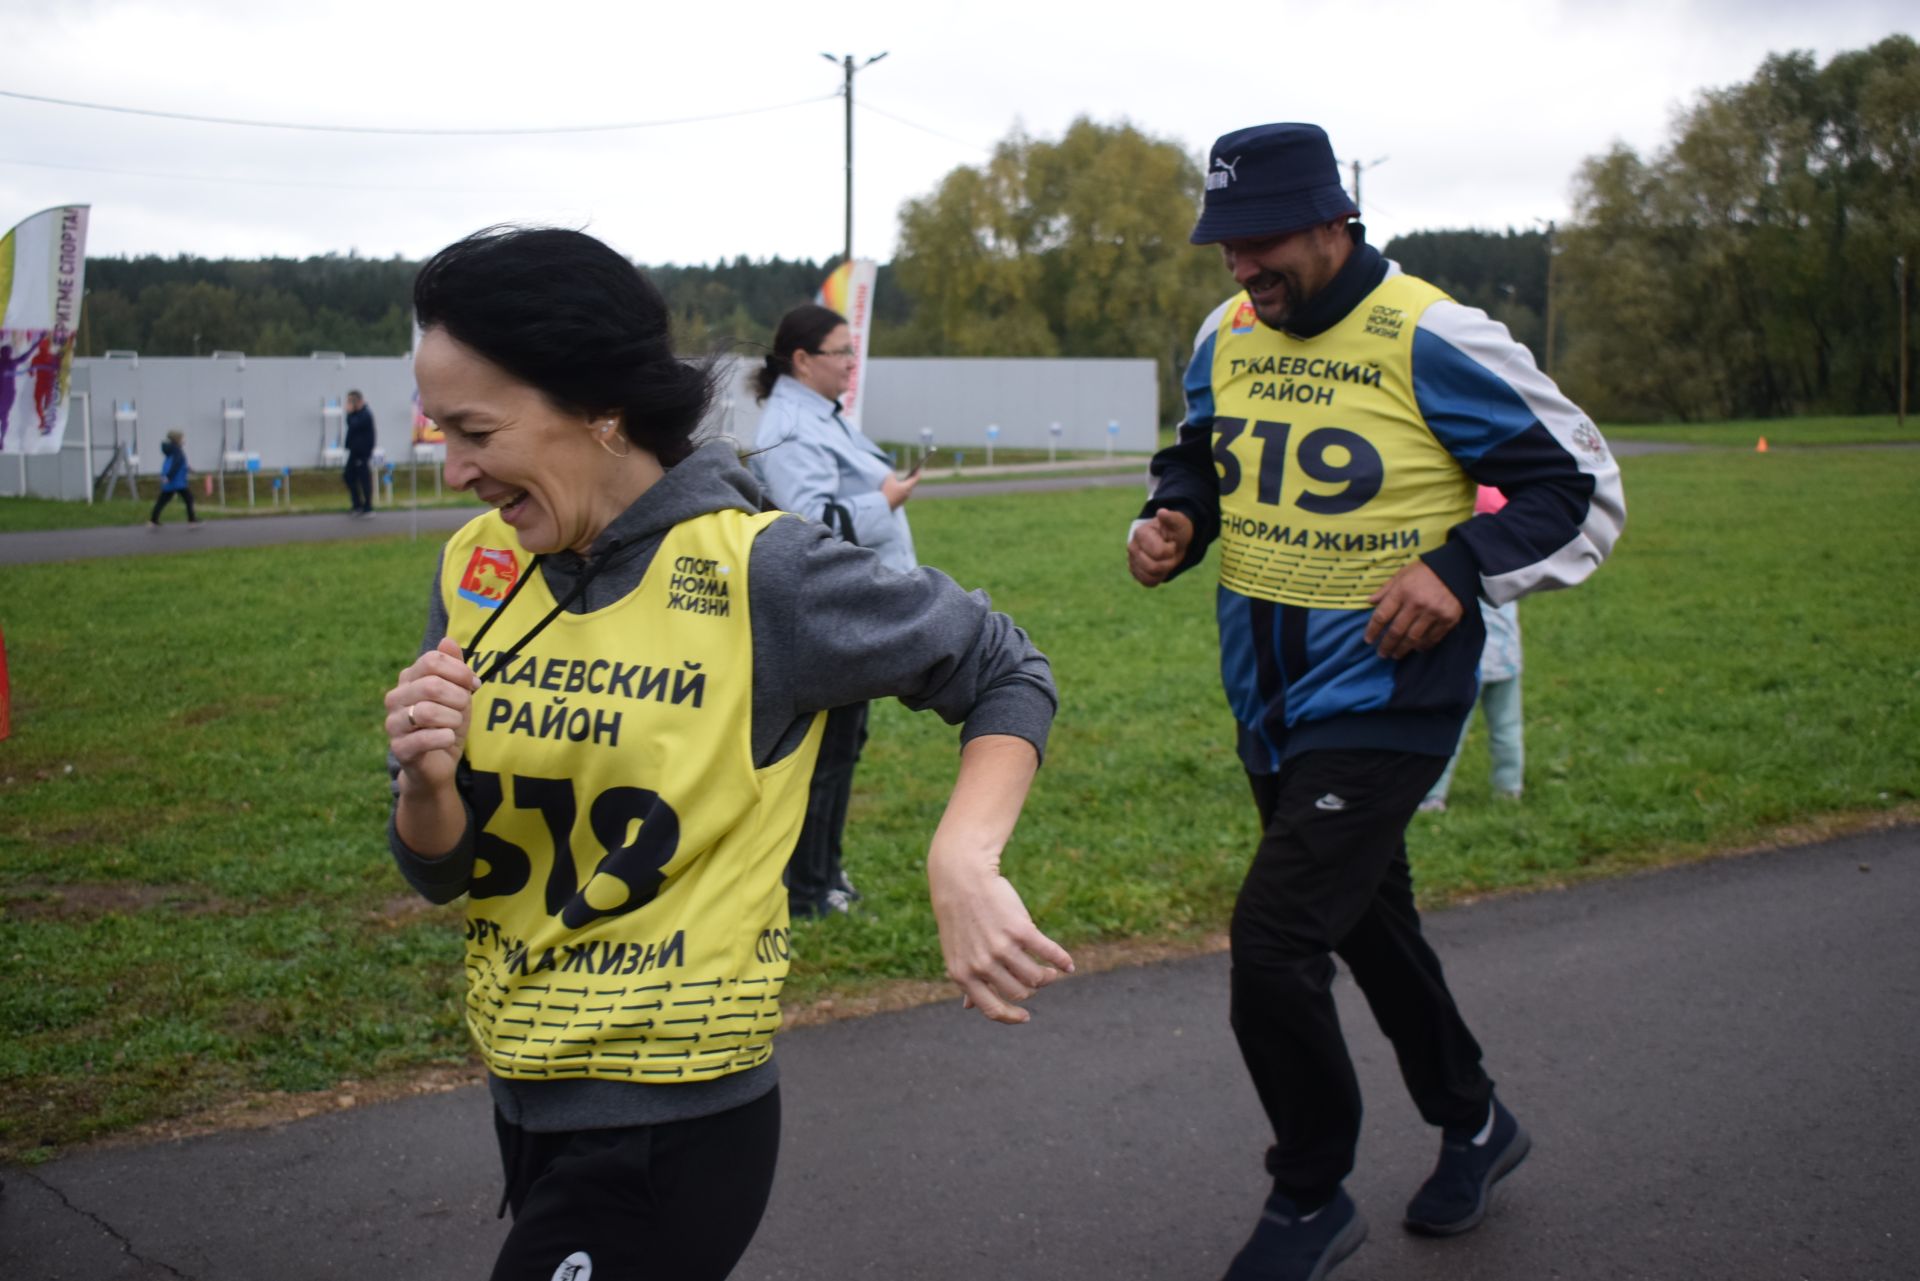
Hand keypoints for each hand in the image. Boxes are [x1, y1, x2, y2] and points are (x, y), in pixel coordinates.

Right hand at [384, 636, 480, 791]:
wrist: (438, 764)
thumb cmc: (448, 724)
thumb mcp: (458, 693)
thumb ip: (454, 667)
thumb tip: (448, 640)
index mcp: (408, 679)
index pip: (432, 660)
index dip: (460, 671)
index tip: (473, 685)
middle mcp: (395, 698)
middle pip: (431, 685)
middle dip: (458, 698)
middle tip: (463, 709)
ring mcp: (393, 723)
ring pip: (427, 712)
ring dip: (452, 719)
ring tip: (454, 725)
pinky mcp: (398, 748)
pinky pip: (424, 739)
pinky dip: (444, 737)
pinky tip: (448, 738)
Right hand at [881, 469, 919, 509]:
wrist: (883, 505)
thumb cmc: (887, 491)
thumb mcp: (889, 479)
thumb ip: (893, 475)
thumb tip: (893, 476)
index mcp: (908, 486)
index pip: (916, 479)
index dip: (917, 473)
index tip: (918, 468)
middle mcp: (908, 493)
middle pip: (912, 484)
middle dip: (912, 478)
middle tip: (913, 472)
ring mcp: (904, 498)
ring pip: (907, 490)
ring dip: (907, 484)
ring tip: (907, 479)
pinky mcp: (900, 502)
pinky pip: (903, 494)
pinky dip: (903, 489)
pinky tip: (900, 487)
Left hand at [929, 858, 1074, 1024]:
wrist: (962, 879)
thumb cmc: (959, 919)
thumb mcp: (956, 953)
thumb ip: (966, 980)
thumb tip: (969, 1007)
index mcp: (963, 975)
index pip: (993, 1009)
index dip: (1012, 1016)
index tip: (1026, 1016)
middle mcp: (982, 965)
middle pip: (1020, 991)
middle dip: (1032, 989)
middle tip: (1038, 980)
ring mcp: (1001, 948)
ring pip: (1035, 977)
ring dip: (1048, 976)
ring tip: (1051, 972)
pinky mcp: (1020, 930)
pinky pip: (1049, 953)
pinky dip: (1063, 961)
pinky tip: (1068, 965)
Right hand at [1128, 508, 1192, 585]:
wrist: (1171, 539)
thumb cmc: (1176, 530)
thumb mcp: (1179, 522)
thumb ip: (1171, 518)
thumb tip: (1161, 512)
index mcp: (1140, 533)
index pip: (1159, 553)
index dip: (1171, 550)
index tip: (1171, 542)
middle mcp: (1132, 547)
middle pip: (1153, 567)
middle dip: (1168, 562)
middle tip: (1170, 552)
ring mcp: (1131, 559)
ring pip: (1150, 577)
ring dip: (1164, 570)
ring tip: (1165, 559)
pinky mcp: (1134, 570)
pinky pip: (1147, 582)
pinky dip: (1158, 577)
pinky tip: (1161, 567)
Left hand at [1364, 560, 1464, 658]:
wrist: (1456, 567)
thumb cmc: (1424, 571)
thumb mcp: (1401, 574)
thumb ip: (1385, 589)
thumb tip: (1370, 602)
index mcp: (1402, 591)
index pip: (1382, 616)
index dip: (1372, 630)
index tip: (1368, 640)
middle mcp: (1416, 604)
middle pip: (1396, 631)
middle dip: (1386, 645)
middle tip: (1381, 654)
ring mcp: (1433, 613)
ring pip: (1413, 638)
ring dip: (1403, 650)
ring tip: (1396, 654)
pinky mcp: (1448, 619)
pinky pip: (1433, 638)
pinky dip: (1423, 646)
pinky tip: (1416, 648)